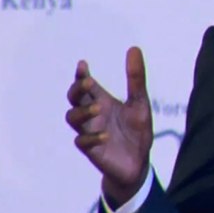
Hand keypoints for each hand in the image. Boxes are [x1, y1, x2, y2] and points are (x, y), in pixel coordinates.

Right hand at [65, 46, 153, 202]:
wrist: (138, 163)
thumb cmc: (137, 132)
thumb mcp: (140, 103)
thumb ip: (136, 79)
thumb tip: (134, 48)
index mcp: (102, 100)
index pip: (86, 84)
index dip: (81, 74)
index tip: (83, 65)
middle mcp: (92, 114)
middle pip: (74, 98)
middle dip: (77, 89)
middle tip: (89, 82)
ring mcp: (89, 131)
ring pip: (72, 118)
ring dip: (83, 112)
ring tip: (99, 108)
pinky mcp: (92, 150)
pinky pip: (82, 142)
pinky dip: (90, 137)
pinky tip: (105, 135)